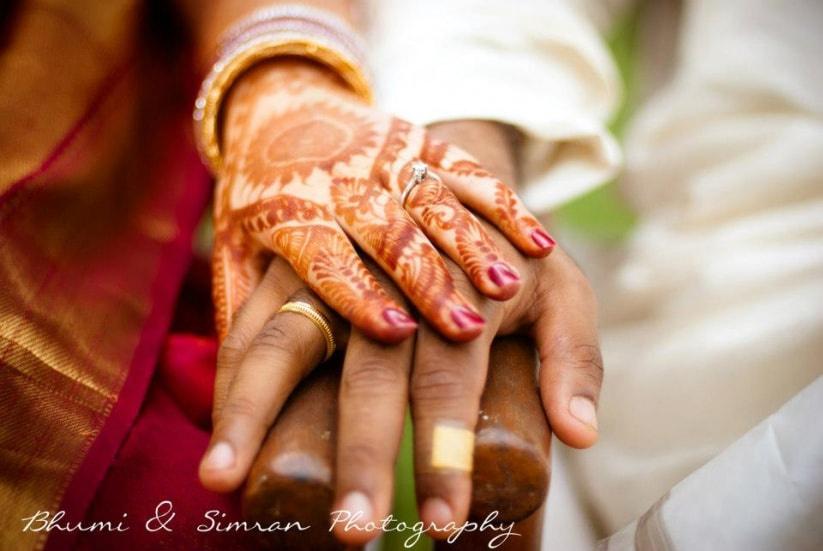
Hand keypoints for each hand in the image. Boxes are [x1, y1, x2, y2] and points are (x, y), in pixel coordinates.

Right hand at [199, 119, 601, 546]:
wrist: (442, 158)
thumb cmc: (503, 244)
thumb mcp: (559, 284)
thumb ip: (572, 356)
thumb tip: (580, 436)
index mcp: (461, 278)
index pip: (451, 377)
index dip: (447, 451)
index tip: (445, 525)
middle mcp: (389, 265)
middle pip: (368, 369)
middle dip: (361, 451)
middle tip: (353, 531)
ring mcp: (330, 253)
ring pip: (289, 335)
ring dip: (254, 408)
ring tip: (223, 479)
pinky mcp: (287, 251)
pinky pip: (248, 312)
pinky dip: (230, 368)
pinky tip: (218, 422)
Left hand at [212, 60, 555, 343]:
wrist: (278, 106)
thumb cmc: (256, 194)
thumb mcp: (232, 243)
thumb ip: (241, 304)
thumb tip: (242, 380)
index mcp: (290, 210)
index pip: (326, 255)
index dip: (358, 293)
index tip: (395, 332)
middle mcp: (342, 181)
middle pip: (388, 232)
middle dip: (427, 280)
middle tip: (465, 329)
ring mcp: (385, 157)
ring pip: (433, 201)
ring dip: (472, 244)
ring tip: (507, 289)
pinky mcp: (419, 141)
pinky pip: (466, 171)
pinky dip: (502, 203)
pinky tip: (537, 242)